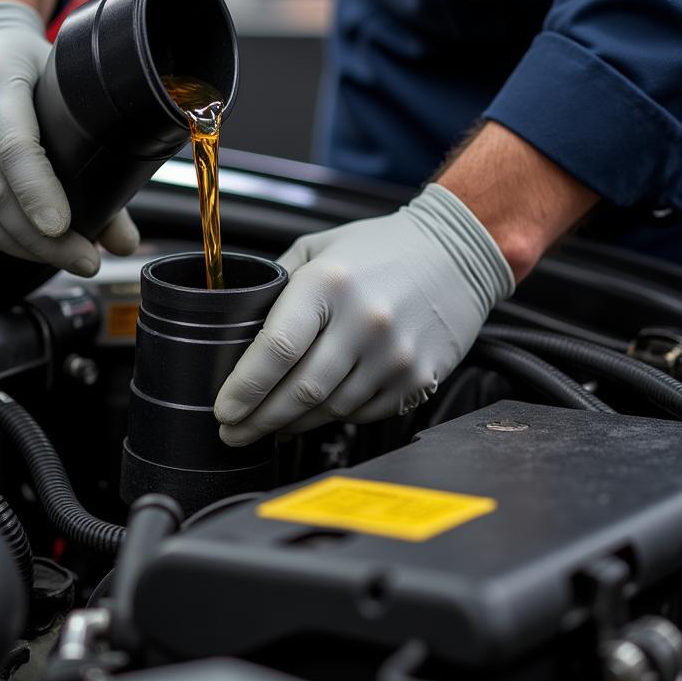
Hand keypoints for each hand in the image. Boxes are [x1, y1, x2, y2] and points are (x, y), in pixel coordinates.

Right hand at [0, 0, 138, 274]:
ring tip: (54, 256)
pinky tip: (13, 246)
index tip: (65, 232)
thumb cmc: (35, 71)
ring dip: (15, 246)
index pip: (15, 148)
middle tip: (82, 260)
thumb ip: (102, 160)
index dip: (40, 195)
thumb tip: (123, 243)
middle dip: (41, 238)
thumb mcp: (70, 93)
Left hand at [214, 184, 514, 444]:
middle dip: (258, 419)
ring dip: (293, 424)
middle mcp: (364, 321)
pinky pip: (364, 413)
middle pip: (299, 391)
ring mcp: (395, 354)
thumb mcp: (318, 249)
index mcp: (329, 283)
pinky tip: (317, 412)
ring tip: (270, 426)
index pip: (276, 349)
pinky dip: (335, 417)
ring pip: (330, 409)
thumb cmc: (380, 248)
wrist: (457, 252)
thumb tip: (239, 327)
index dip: (244, 388)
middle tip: (234, 432)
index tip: (224, 408)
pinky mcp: (418, 377)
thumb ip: (278, 285)